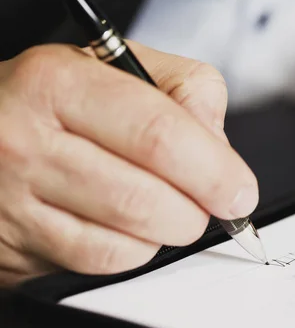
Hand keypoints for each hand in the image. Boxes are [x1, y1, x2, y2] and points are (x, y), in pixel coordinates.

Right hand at [0, 41, 257, 286]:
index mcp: (60, 82)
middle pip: (144, 197)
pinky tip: (132, 224)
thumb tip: (221, 152)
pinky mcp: (17, 245)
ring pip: (126, 238)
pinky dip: (136, 249)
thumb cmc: (61, 99)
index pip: (158, 135)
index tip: (240, 190)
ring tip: (170, 206)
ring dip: (169, 229)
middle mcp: (26, 140)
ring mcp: (15, 199)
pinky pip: (101, 262)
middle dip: (198, 209)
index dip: (214, 170)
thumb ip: (186, 91)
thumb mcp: (121, 65)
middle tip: (214, 203)